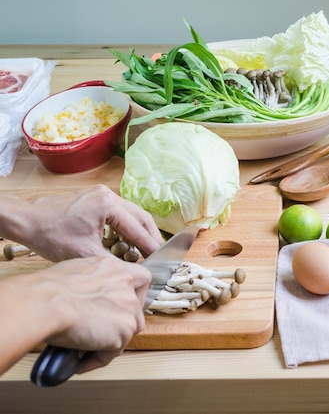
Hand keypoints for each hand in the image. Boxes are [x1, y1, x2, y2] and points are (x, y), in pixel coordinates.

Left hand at [22, 185, 163, 261]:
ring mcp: (103, 194)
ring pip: (132, 214)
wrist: (27, 221)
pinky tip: (126, 242)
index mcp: (108, 205)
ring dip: (139, 232)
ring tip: (145, 250)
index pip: (138, 228)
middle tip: (158, 254)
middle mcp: (108, 195)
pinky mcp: (96, 198)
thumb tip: (134, 272)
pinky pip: (120, 213)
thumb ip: (114, 263)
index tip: (161, 259)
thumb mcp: (85, 254)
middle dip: (150, 237)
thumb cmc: (50, 236)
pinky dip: (126, 227)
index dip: (150, 246)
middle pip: (141, 217)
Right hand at [39, 256, 150, 371]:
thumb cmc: (47, 290)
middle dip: (119, 323)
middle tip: (99, 332)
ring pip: (126, 331)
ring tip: (86, 349)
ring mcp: (129, 306)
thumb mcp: (75, 274)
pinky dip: (98, 358)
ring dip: (109, 342)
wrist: (44, 302)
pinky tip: (81, 360)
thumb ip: (91, 283)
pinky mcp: (126, 328)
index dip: (133, 295)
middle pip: (135, 309)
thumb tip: (85, 297)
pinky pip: (114, 350)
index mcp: (114, 267)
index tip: (120, 307)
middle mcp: (126, 284)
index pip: (140, 279)